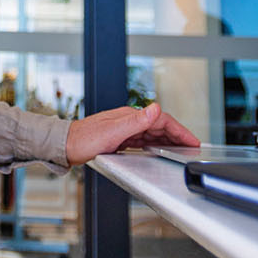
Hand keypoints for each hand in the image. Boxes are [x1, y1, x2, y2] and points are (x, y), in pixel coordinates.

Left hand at [65, 102, 199, 164]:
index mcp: (129, 116)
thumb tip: (155, 108)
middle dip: (178, 135)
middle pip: (159, 126)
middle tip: (191, 146)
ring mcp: (123, 129)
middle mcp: (128, 120)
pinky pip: (142, 140)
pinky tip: (156, 149)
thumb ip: (135, 121)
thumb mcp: (112, 132)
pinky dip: (154, 144)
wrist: (65, 146)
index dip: (180, 130)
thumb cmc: (83, 140)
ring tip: (179, 149)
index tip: (192, 140)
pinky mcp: (119, 138)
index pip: (162, 120)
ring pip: (152, 133)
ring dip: (168, 140)